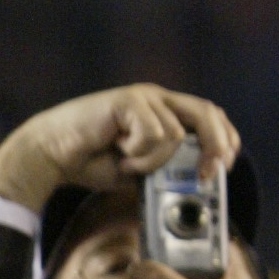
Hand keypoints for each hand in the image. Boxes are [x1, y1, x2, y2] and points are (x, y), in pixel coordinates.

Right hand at [0, 88, 239, 215]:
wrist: (53, 156)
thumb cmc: (95, 161)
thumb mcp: (143, 169)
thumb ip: (170, 168)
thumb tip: (202, 181)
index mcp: (166, 111)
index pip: (212, 116)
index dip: (226, 139)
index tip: (224, 167)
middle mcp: (159, 99)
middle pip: (207, 112)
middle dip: (216, 145)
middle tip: (208, 173)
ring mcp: (144, 97)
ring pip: (176, 135)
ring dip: (153, 160)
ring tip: (127, 160)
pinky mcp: (127, 100)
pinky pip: (154, 133)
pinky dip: (139, 152)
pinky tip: (117, 150)